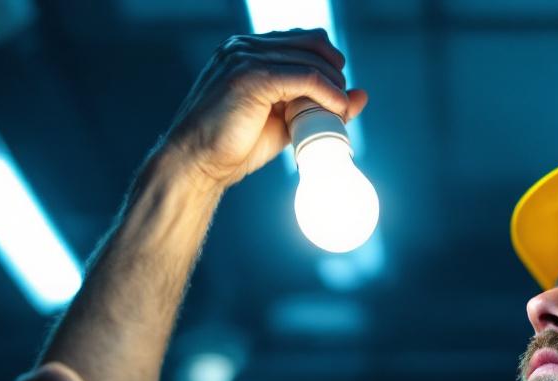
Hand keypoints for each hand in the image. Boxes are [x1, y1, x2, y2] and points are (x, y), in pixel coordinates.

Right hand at [160, 28, 368, 190]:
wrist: (197, 163)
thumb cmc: (233, 146)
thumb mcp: (284, 121)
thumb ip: (316, 105)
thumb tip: (360, 96)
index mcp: (246, 50)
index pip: (303, 40)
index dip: (329, 64)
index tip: (339, 93)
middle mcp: (244, 47)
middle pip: (312, 43)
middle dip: (335, 73)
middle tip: (343, 105)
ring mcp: (246, 58)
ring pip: (311, 60)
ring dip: (335, 87)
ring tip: (341, 112)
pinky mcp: (252, 76)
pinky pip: (306, 77)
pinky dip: (328, 93)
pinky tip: (338, 109)